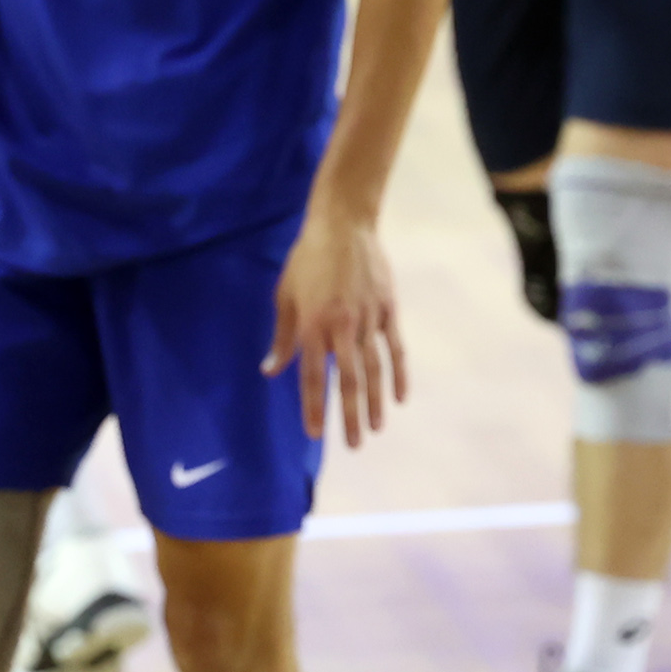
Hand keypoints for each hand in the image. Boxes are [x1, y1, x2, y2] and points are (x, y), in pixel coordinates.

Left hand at [263, 206, 405, 445]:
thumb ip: (282, 336)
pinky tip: (400, 398)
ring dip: (374, 402)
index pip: (311, 375)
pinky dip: (399, 375)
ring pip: (374, 370)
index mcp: (311, 325)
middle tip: (353, 446)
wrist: (343, 226)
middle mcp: (341, 328)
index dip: (313, 406)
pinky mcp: (388, 311)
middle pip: (346, 381)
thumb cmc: (307, 259)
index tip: (315, 433)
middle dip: (348, 416)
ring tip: (374, 429)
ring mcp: (368, 321)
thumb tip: (270, 371)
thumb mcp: (285, 295)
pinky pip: (396, 350)